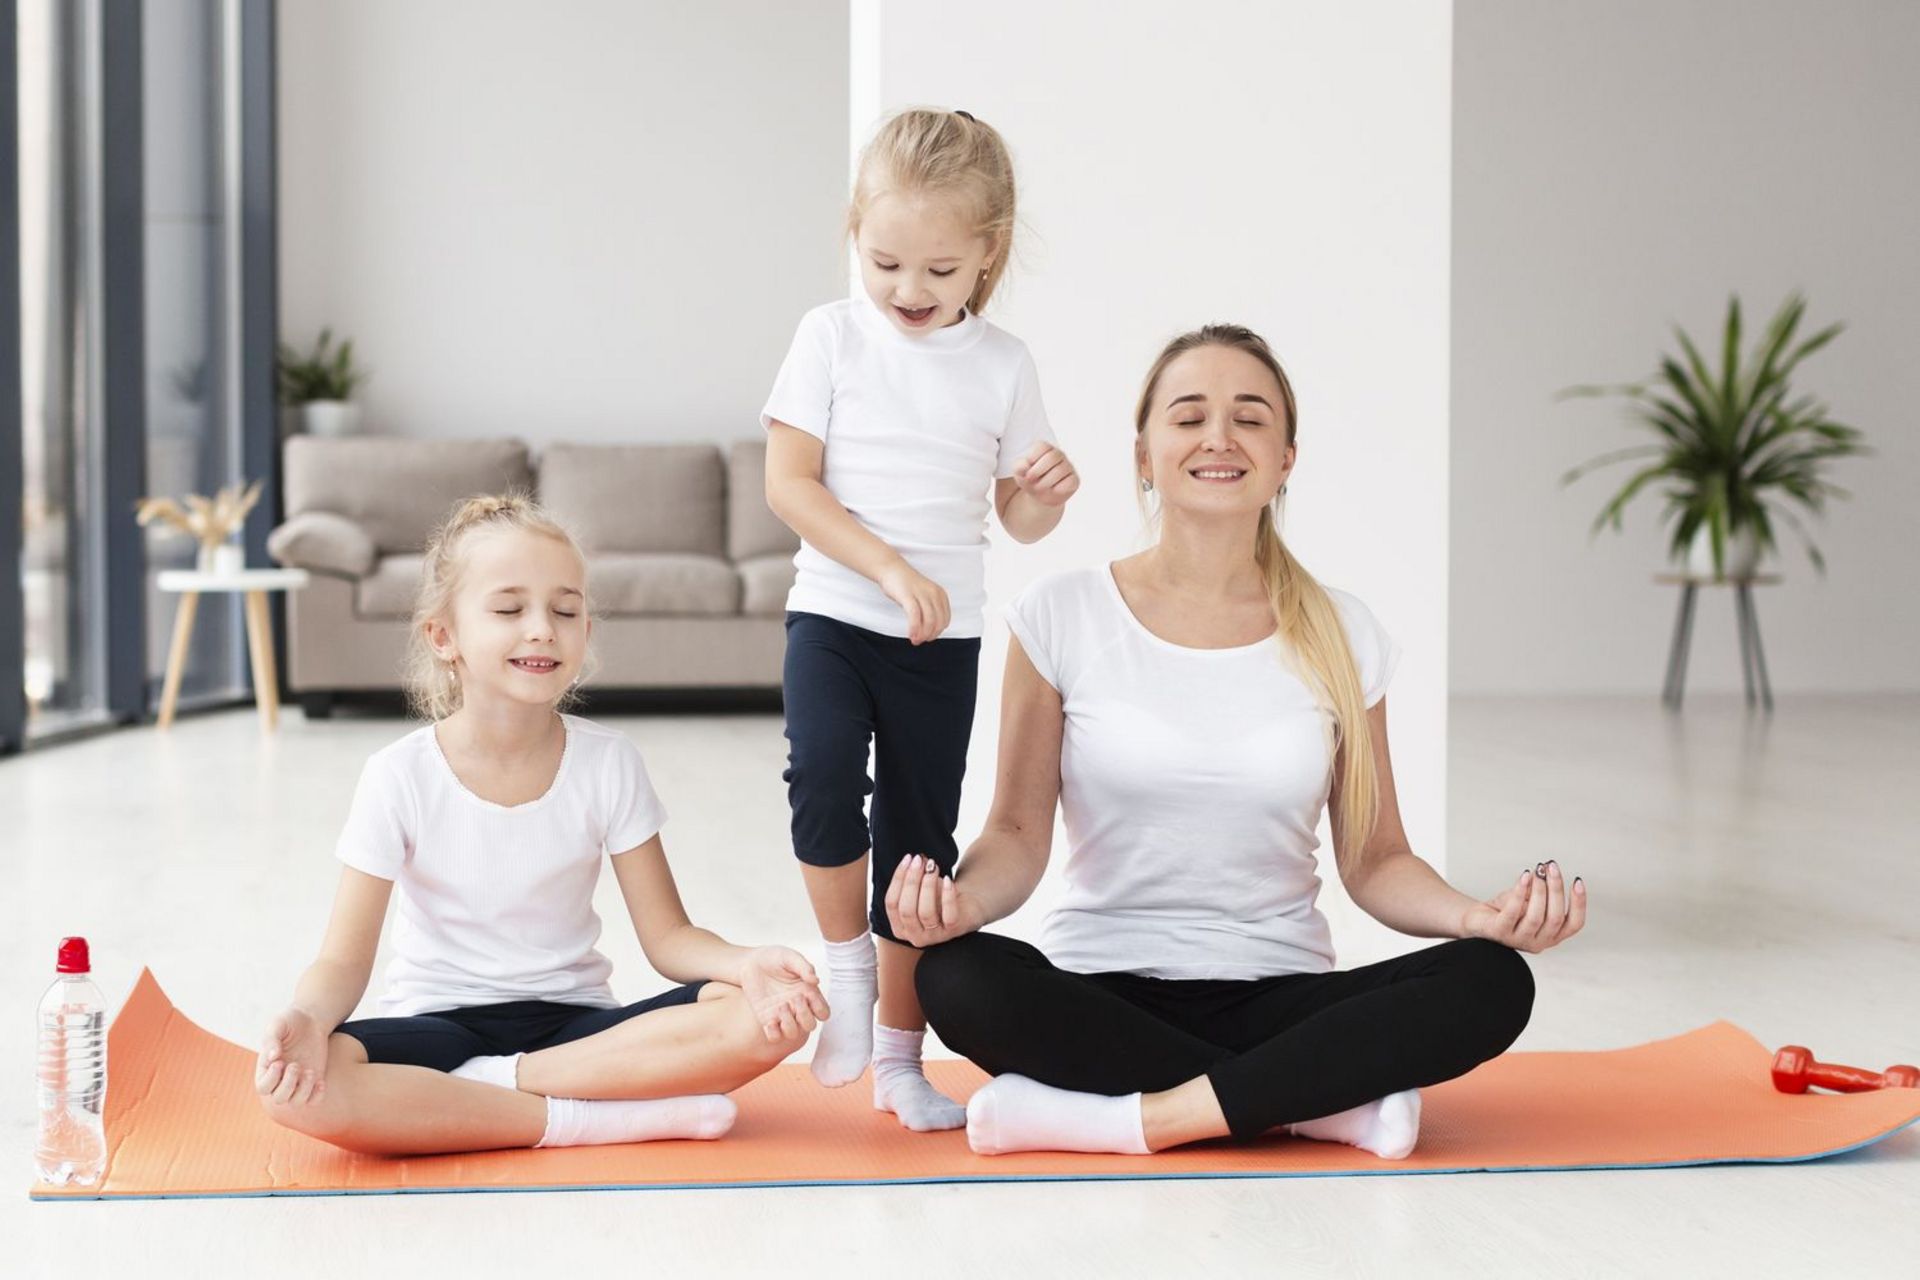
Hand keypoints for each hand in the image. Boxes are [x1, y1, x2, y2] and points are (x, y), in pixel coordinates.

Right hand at [256, 1007, 330, 1106]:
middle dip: (288, 1084)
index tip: (280, 1062)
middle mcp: (280, 1079)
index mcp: (266, 1069)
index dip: (271, 1079)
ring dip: (304, 1090)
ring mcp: (297, 1082)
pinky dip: (317, 1096)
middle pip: (279, 1099)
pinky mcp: (313, 1082)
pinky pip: (313, 1100)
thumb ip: (272, 1039)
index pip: (263, 1087)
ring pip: (296, 1102)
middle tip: (296, 1065)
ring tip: (309, 1072)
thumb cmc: (290, 1022)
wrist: (311, 1020)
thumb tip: (273, 1057)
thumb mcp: (278, 1025)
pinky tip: (321, 1081)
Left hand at [739, 946, 829, 1042]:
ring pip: (793, 1034)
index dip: (820, 1009)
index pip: (823, 1012)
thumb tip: (816, 981)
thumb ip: (804, 966)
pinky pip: (774, 1036)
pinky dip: (773, 1033)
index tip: (809, 995)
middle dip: (805, 1015)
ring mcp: (782, 1015)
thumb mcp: (789, 957)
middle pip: (810, 1025)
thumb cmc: (774, 958)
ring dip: (789, 1024)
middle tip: (795, 998)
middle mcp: (797, 1007)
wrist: (751, 962)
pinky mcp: (766, 1019)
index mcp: (808, 993)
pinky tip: (769, 1020)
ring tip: (780, 1006)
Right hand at [877, 560, 950, 644]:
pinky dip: (914, 629)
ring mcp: (922, 594)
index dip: (937, 632)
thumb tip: (929, 631)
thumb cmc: (906, 585)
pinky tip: (911, 635)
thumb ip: (929, 610)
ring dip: (923, 634)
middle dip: (930, 635)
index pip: (945, 619)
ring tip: (915, 640)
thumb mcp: (924, 596)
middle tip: (920, 641)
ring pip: (929, 621)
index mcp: (940, 594)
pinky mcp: (908, 596)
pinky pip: (915, 617)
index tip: (928, 637)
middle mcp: (934, 593)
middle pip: (939, 622)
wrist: (891, 569)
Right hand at [884, 855, 983, 947]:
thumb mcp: (922, 888)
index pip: (891, 903)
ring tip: (933, 867)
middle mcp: (914, 936)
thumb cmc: (938, 897)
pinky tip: (948, 880)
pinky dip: (947, 896)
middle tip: (919, 861)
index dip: (898, 879)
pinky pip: (949, 915)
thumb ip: (914, 876)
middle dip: (911, 881)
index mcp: (900, 927)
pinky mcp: (953, 931)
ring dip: (928, 885)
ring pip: (925, 913)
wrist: (966, 907)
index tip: (907, 859)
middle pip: (906, 909)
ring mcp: (934, 936)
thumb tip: (911, 860)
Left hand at [1013, 443, 1079, 506]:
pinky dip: (1058, 489)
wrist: (1039, 497)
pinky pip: (1069, 482)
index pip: (1042, 446)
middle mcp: (1059, 455)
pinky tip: (1052, 490)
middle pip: (1052, 457)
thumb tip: (1026, 465)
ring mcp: (1068, 467)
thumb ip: (1019, 466)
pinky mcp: (1074, 480)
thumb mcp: (1020, 473)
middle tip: (1030, 479)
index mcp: (1045, 448)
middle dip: (1037, 471)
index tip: (1026, 469)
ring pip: (1060, 471)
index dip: (1032, 458)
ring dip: (1045, 482)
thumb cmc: (1030, 480)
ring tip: (1038, 488)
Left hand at [1461, 861, 1586, 953]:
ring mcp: (1518, 940)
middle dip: (1556, 889)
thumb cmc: (1506, 911)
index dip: (1579, 903)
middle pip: (1555, 918)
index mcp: (1551, 936)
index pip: (1574, 924)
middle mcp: (1538, 942)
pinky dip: (1520, 892)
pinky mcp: (1500, 933)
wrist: (1476, 921)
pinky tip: (1524, 877)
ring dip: (1539, 890)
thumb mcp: (1529, 901)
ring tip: (1538, 871)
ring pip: (1536, 917)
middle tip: (1552, 867)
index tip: (1577, 880)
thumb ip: (1541, 890)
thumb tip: (1547, 869)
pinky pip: (1512, 912)